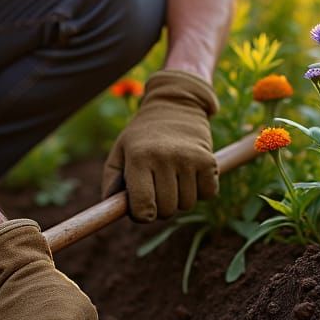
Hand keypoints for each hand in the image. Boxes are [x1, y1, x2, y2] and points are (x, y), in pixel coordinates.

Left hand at [101, 69, 218, 221]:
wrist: (174, 104)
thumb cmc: (142, 135)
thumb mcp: (120, 151)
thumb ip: (111, 182)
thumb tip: (112, 210)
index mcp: (138, 158)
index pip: (143, 208)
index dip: (142, 215)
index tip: (142, 208)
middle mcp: (164, 157)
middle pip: (166, 210)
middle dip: (160, 205)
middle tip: (157, 186)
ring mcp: (188, 158)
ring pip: (187, 204)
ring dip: (180, 197)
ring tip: (174, 176)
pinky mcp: (208, 159)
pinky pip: (208, 194)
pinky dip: (201, 190)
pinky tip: (191, 173)